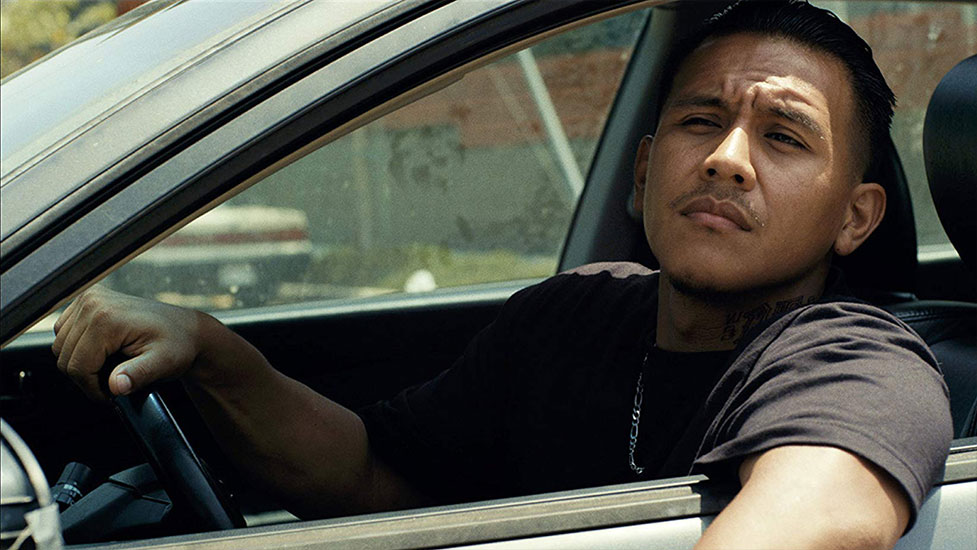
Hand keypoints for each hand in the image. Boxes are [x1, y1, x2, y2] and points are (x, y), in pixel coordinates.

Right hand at [52, 286, 204, 400]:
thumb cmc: (178, 344)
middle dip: (87, 377)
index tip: (111, 395)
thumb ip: (137, 375)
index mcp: (107, 318)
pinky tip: (103, 352)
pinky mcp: (87, 300)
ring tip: (110, 367)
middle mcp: (93, 303)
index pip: (77, 366)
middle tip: (113, 383)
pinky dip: (79, 347)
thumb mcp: (162, 364)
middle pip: (65, 357)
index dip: (92, 389)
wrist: (186, 329)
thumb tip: (116, 385)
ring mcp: (89, 298)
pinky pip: (64, 333)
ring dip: (81, 362)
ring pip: (61, 346)